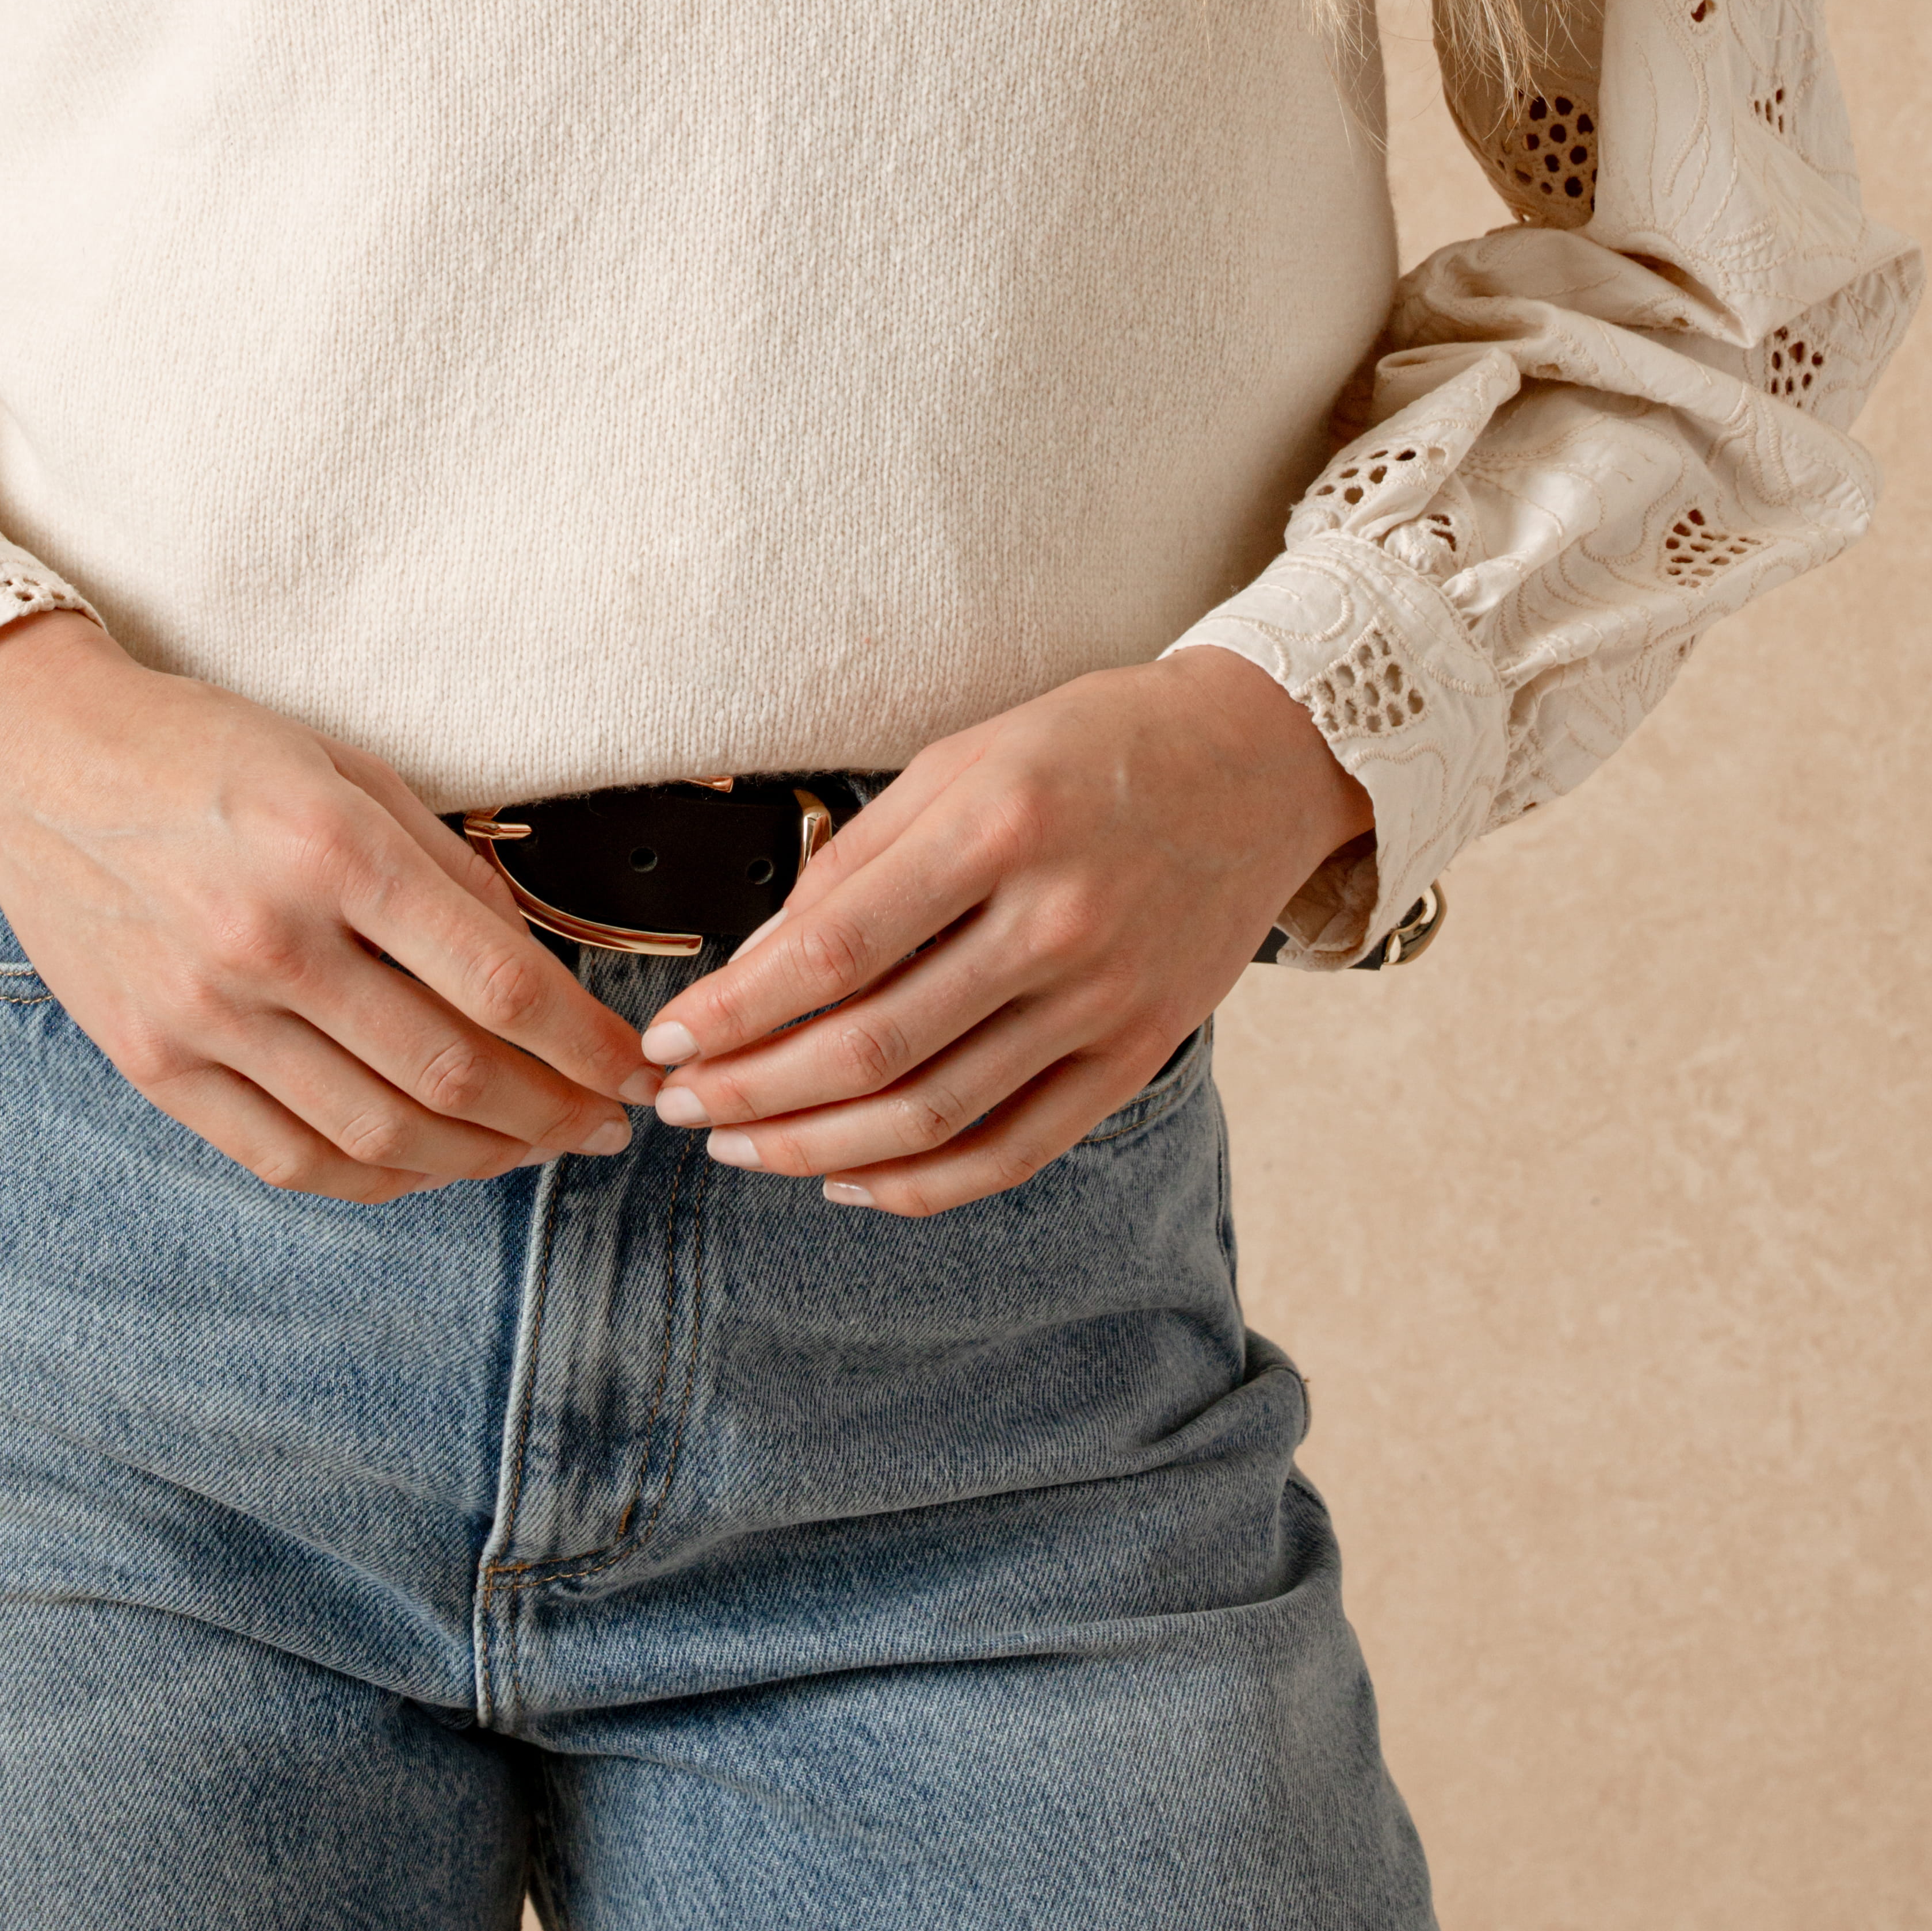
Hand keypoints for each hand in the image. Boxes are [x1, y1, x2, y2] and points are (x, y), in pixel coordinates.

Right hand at [0, 612, 655, 1205]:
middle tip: (605, 1125)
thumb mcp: (342, 766)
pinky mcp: (154, 1063)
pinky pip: (289, 1158)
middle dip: (555, 1114)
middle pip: (452, 1074)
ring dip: (481, 1159)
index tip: (633, 1067)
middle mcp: (269, 940)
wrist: (37, 762)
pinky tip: (430, 1164)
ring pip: (380, 1134)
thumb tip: (535, 967)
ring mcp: (204, 1013)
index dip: (587, 1044)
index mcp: (330, 847)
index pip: (499, 983)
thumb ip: (443, 865)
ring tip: (534, 1148)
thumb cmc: (201, 751)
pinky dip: (378, 1178)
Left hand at [635, 650, 1373, 1219]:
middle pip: (873, 1046)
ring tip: (741, 1148)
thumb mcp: (964, 757)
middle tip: (681, 1105)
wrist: (1260, 762)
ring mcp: (1103, 998)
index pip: (833, 948)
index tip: (671, 1035)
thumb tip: (761, 958)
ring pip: (933, 1114)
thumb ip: (862, 857)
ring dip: (817, 1147)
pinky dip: (924, 1185)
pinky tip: (853, 1182)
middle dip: (754, 1091)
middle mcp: (1054, 921)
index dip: (738, 1007)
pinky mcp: (1137, 1051)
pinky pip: (1016, 1148)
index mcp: (997, 826)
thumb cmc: (1096, 745)